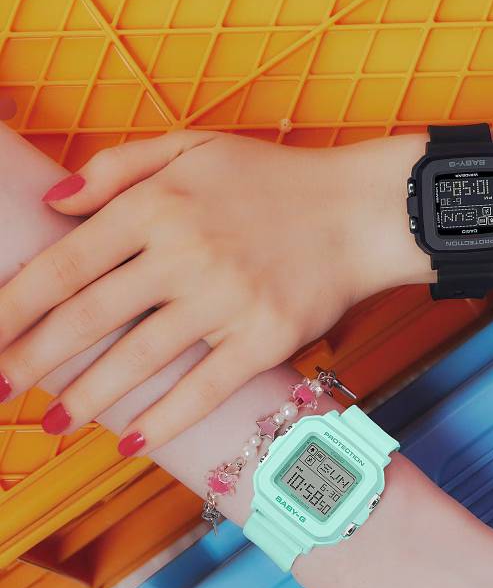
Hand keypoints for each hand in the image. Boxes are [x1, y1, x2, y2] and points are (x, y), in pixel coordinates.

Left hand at [0, 132, 372, 451]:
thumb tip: (51, 204)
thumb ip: (116, 166)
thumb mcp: (193, 146)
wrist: (361, 211)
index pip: (64, 265)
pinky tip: (130, 441)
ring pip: (137, 360)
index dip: (14, 309)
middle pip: (89, 319)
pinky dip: (163, 421)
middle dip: (35, 362)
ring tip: (54, 423)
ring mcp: (226, 300)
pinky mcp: (264, 339)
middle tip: (5, 390)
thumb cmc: (275, 180)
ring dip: (86, 399)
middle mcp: (184, 253)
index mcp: (156, 205)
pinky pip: (202, 389)